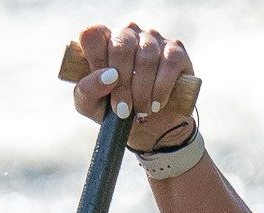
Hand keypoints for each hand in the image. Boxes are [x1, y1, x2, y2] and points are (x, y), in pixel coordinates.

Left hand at [72, 22, 195, 152]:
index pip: (92, 34)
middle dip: (122, 84)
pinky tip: (157, 103)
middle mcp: (127, 34)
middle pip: (121, 45)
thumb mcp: (91, 106)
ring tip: (141, 111)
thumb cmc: (115, 110)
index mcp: (102, 41)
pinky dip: (162, 87)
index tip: (106, 86)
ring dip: (143, 90)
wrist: (150, 127)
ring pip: (147, 55)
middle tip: (124, 111)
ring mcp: (152, 39)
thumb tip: (108, 76)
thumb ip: (87, 90)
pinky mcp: (176, 50)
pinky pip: (170, 62)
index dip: (97, 59)